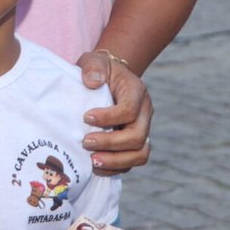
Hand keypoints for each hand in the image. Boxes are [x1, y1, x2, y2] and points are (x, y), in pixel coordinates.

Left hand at [77, 50, 151, 175]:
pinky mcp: (134, 144)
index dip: (108, 118)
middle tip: (85, 142)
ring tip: (92, 161)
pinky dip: (115, 168)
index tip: (86, 117)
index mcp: (136, 92)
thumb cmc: (99, 71)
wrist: (108, 80)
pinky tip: (95, 167)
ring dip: (115, 161)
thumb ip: (93, 67)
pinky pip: (131, 162)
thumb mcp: (94, 61)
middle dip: (110, 143)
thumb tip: (92, 82)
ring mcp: (142, 130)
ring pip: (140, 154)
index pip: (129, 110)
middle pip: (137, 136)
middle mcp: (144, 113)